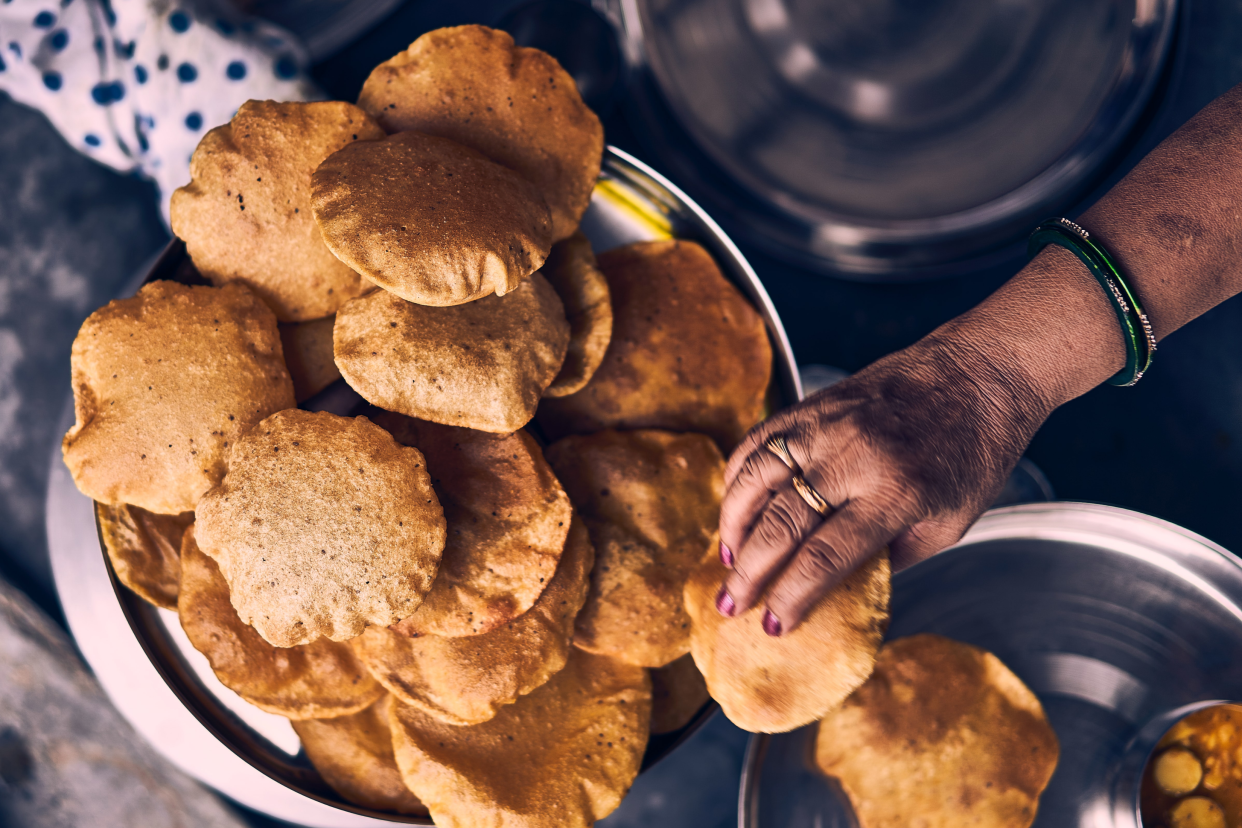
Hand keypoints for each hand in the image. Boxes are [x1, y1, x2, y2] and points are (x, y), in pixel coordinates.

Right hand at [716, 333, 1053, 635]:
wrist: (980, 372)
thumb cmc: (973, 453)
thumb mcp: (949, 522)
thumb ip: (890, 554)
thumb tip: (836, 585)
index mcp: (897, 494)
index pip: (826, 557)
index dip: (791, 596)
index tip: (772, 625)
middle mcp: (854, 457)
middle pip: (782, 524)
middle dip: (748, 572)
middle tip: (728, 604)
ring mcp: (827, 425)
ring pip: (756, 477)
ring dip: (732, 524)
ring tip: (728, 557)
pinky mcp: (814, 404)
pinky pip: (759, 440)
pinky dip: (737, 475)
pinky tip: (735, 504)